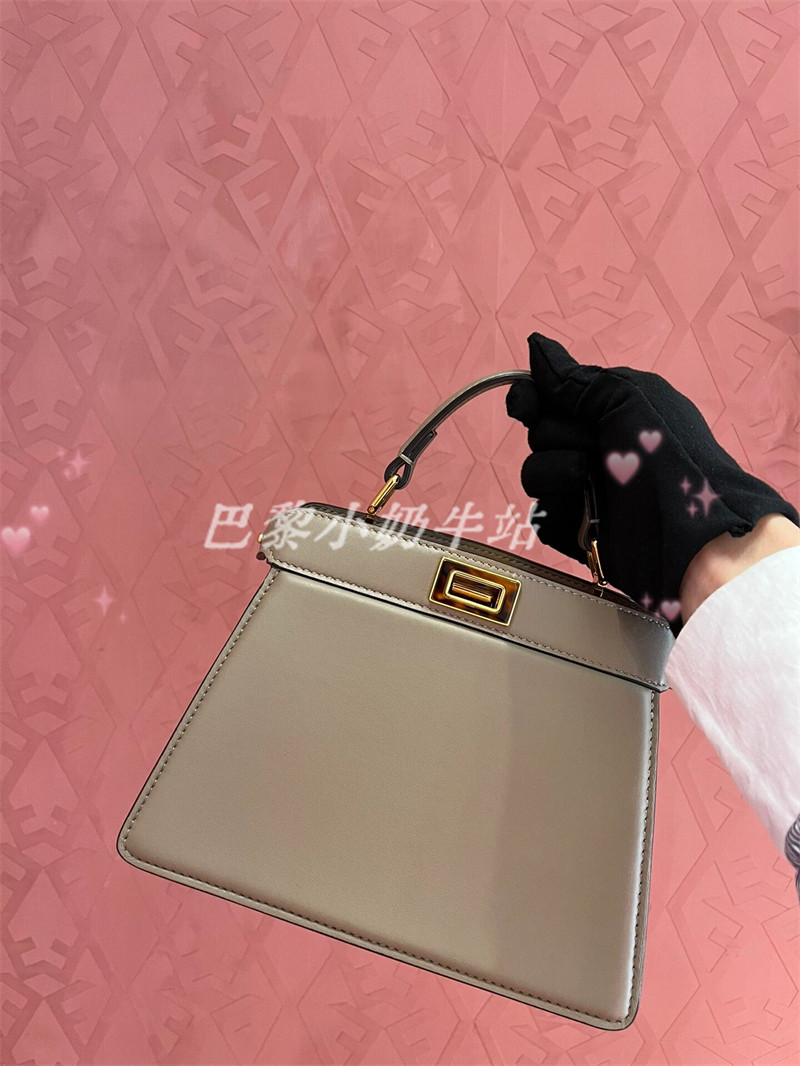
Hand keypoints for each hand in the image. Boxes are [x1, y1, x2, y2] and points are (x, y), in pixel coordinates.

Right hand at [506, 333, 799, 634]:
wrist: (691, 533)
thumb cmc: (667, 455)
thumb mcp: (628, 399)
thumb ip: (576, 379)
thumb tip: (535, 345)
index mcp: (608, 411)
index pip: (548, 397)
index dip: (530, 399)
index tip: (525, 406)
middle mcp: (594, 447)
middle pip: (538, 433)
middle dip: (559, 436)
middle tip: (595, 447)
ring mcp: (584, 491)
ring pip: (534, 475)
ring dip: (557, 474)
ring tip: (590, 483)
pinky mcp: (578, 531)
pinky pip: (543, 517)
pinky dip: (560, 514)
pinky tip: (585, 516)